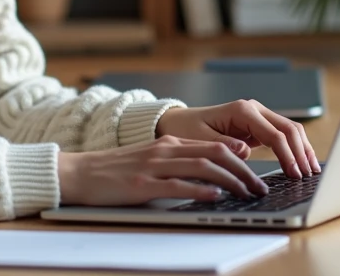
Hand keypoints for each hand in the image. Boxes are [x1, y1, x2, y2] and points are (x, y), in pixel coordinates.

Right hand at [57, 136, 270, 205]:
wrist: (78, 172)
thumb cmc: (116, 171)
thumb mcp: (151, 160)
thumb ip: (178, 164)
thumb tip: (211, 178)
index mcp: (169, 143)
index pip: (214, 146)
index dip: (241, 159)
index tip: (258, 174)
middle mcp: (165, 150)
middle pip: (215, 154)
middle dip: (243, 171)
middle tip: (260, 187)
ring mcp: (154, 165)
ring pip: (202, 166)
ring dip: (230, 180)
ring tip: (247, 193)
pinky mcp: (142, 183)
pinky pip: (177, 184)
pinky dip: (200, 189)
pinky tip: (216, 196)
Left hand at [154, 100, 320, 178]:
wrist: (179, 122)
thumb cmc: (187, 130)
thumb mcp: (200, 140)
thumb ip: (224, 145)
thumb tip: (246, 151)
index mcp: (242, 111)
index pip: (274, 134)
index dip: (287, 155)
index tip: (294, 174)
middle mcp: (254, 109)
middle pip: (288, 129)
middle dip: (301, 152)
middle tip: (309, 176)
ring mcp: (258, 116)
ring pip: (290, 130)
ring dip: (303, 149)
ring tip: (312, 171)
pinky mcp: (258, 126)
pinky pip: (283, 136)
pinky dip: (294, 148)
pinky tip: (301, 164)